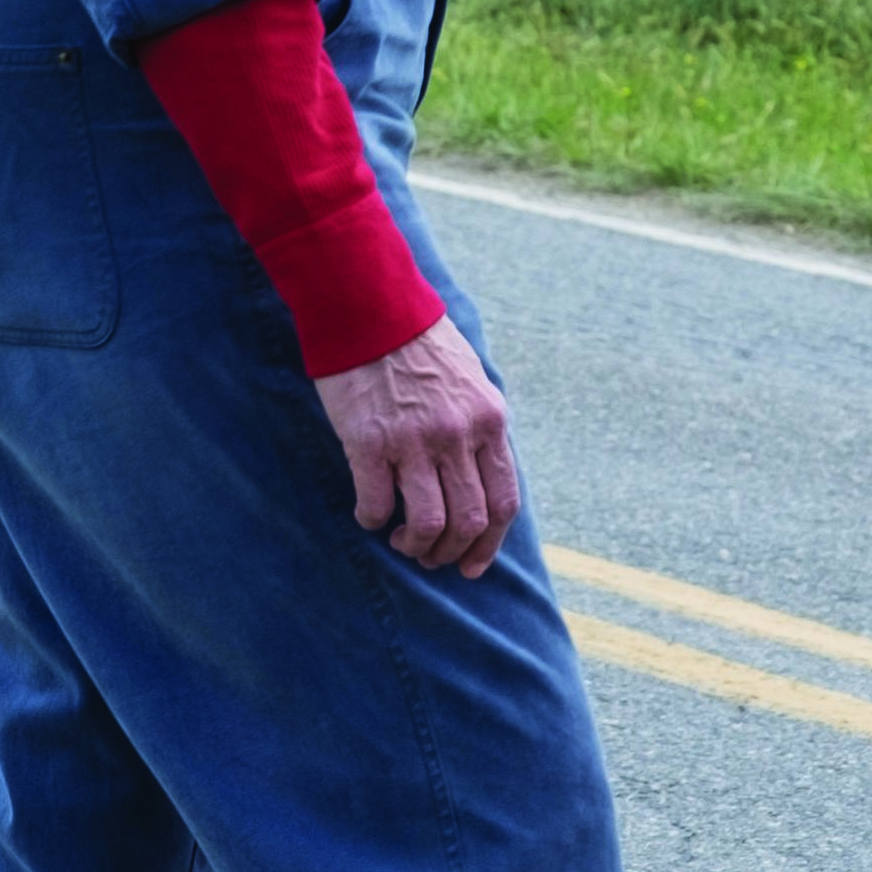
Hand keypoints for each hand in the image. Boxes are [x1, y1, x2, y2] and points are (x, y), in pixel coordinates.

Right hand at [311, 318, 519, 577]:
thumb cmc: (417, 343)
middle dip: (450, 552)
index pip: (503, 503)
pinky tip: (368, 514)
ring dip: (415, 545)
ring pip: (428, 524)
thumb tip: (480, 478)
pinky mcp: (369, 441)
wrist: (368, 307)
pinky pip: (376, 503)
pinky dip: (372, 519)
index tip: (471, 564)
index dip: (488, 545)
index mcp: (489, 421)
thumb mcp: (470, 381)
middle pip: (469, 521)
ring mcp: (414, 441)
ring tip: (401, 541)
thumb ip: (479, 428)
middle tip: (430, 556)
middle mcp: (457, 435)